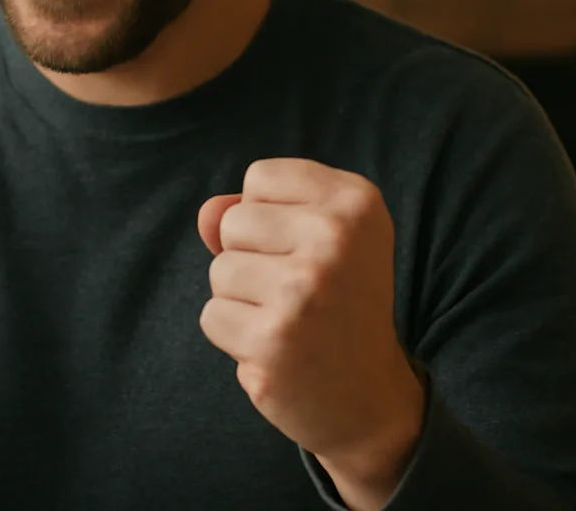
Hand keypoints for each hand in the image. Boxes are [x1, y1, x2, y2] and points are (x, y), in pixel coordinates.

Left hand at [198, 158, 424, 508]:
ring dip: (241, 300)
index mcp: (357, 201)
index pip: (260, 177)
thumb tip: (207, 215)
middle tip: (299, 294)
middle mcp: (337, 238)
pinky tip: (275, 349)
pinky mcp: (273, 339)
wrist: (368, 398)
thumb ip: (256, 211)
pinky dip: (234, 337)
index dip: (269, 216)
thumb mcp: (316, 239)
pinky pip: (212, 316)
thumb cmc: (337, 304)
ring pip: (219, 270)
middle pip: (233, 222)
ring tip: (287, 320)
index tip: (308, 250)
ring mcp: (305, 289)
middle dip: (251, 258)